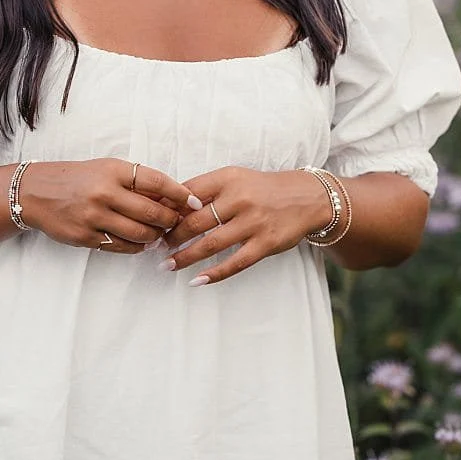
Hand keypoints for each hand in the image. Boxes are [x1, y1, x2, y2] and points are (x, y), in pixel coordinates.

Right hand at [18, 158, 196, 253]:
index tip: (194, 202)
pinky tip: (139, 242)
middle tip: (176, 223)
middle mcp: (104, 193)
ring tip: (158, 234)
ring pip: (141, 234)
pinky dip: (136, 246)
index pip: (157, 182)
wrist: (34, 192)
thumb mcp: (105, 169)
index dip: (180, 194)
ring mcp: (93, 217)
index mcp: (112, 171)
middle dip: (171, 221)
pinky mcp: (85, 237)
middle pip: (153, 213)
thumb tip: (173, 199)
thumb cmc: (77, 178)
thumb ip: (136, 182)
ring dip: (156, 237)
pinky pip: (122, 247)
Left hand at [162, 167, 333, 284]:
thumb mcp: (233, 178)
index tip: (151, 220)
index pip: (186, 194)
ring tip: (167, 264)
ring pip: (210, 244)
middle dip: (171, 236)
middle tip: (156, 245)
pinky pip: (235, 263)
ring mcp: (253, 223)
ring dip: (184, 256)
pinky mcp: (266, 244)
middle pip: (194, 221)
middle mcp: (239, 199)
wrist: (309, 198)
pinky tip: (196, 280)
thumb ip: (204, 190)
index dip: (166, 209)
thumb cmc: (261, 189)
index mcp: (227, 179)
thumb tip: (166, 206)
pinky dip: (213, 274)